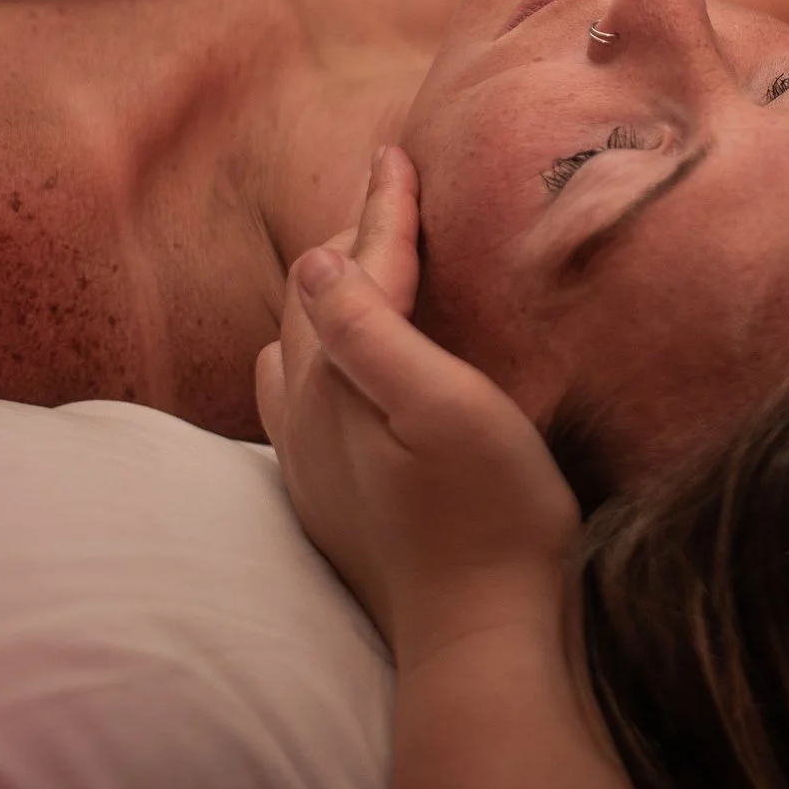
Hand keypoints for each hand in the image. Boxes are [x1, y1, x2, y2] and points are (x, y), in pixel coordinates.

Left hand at [256, 147, 582, 662]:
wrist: (481, 637)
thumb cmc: (489, 516)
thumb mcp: (448, 407)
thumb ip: (376, 332)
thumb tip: (316, 261)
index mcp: (338, 384)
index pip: (355, 270)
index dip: (380, 209)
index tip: (395, 151)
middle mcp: (308, 421)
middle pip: (316, 303)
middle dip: (350, 242)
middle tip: (387, 193)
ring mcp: (314, 466)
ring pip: (300, 352)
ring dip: (331, 300)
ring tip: (364, 267)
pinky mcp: (334, 500)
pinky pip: (305, 401)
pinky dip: (323, 355)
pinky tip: (340, 368)